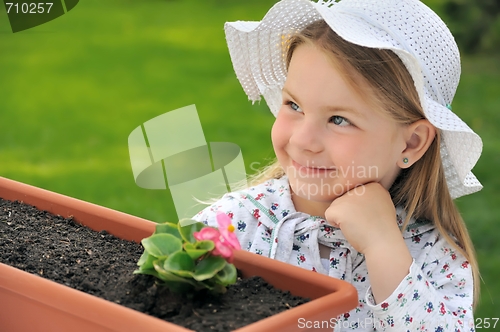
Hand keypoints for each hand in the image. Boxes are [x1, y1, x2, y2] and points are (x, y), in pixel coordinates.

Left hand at [326, 182, 412, 302]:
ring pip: (336, 206)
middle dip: (350, 211)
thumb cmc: (383, 229)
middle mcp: (360, 187)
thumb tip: (355, 201)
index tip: (370, 216)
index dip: (359, 207)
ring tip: (357, 225)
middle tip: (363, 222)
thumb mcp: (382, 205)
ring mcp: (348, 197)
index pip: (355, 193)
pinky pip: (329, 215)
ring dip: (342, 217)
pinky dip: (335, 224)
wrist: (383, 242)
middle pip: (345, 198)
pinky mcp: (338, 208)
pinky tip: (349, 228)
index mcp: (372, 185)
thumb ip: (369, 199)